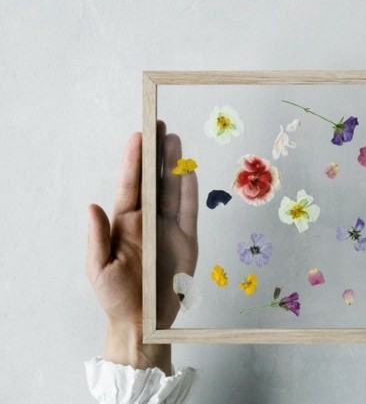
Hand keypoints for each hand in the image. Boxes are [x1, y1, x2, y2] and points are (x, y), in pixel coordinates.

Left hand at [86, 122, 197, 371]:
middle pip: (154, 180)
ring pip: (173, 190)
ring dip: (175, 166)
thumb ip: (98, 238)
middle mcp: (148, 220)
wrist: (145, 321)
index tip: (139, 135)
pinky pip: (190, 211)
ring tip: (176, 141)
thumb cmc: (117, 297)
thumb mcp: (100, 270)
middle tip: (161, 127)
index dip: (134, 160)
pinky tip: (190, 171)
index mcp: (125, 223)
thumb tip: (92, 206)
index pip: (131, 185)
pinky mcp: (188, 240)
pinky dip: (191, 191)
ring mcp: (169, 228)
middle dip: (157, 153)